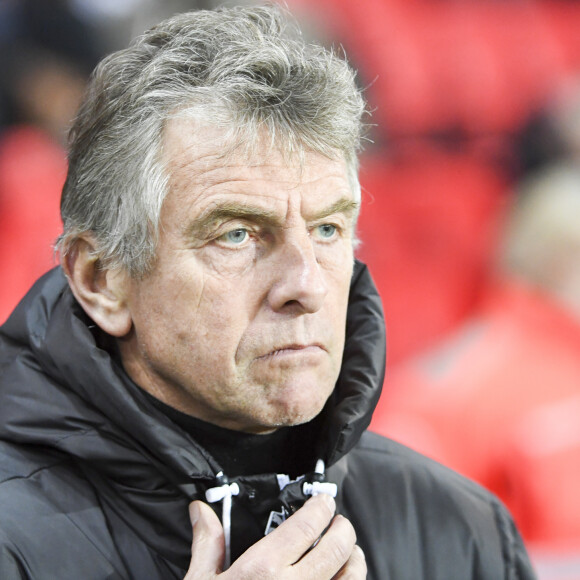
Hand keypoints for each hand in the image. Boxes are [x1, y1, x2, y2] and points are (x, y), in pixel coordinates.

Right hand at [183, 494, 366, 578]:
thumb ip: (209, 544)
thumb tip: (201, 512)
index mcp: (262, 571)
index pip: (306, 525)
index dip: (321, 507)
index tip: (324, 501)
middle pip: (337, 547)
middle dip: (343, 528)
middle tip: (339, 522)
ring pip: (353, 578)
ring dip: (355, 559)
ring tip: (350, 552)